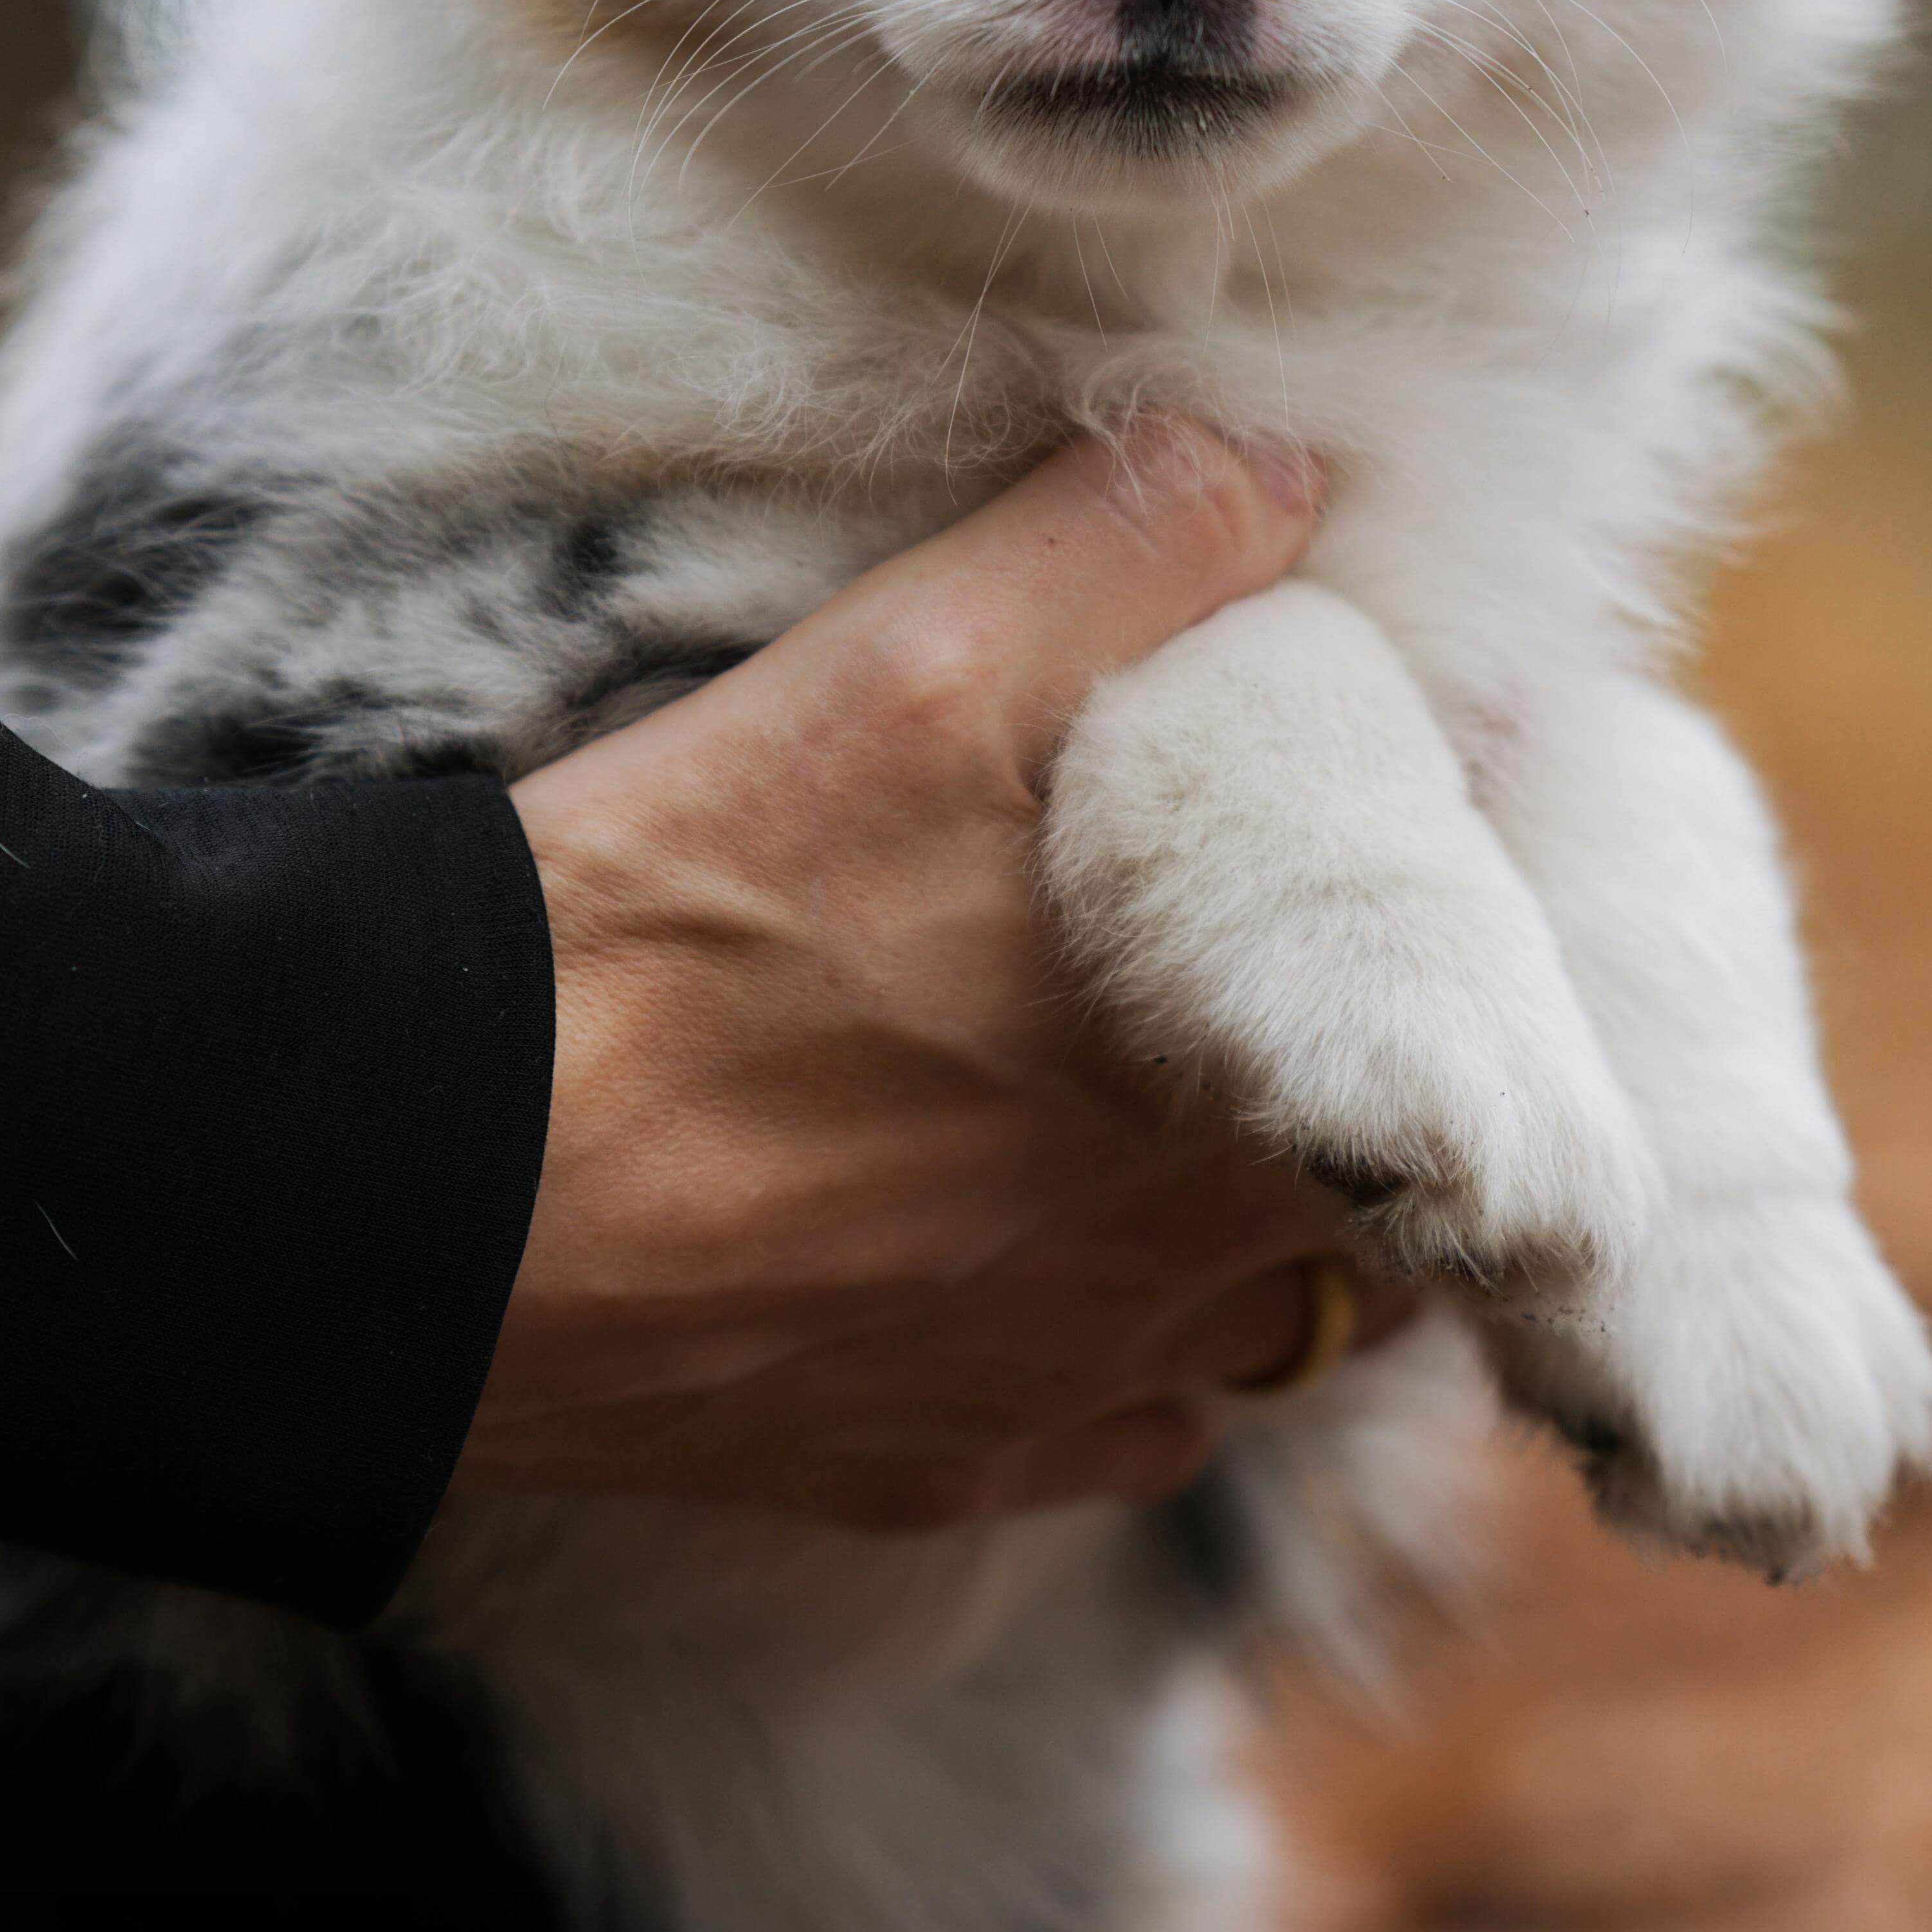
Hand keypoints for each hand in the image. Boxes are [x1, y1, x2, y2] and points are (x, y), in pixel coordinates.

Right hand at [477, 423, 1416, 1531]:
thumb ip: (1135, 545)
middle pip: (1398, 1190)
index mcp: (1247, 1083)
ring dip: (1266, 1225)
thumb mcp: (916, 663)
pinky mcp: (943, 1463)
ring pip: (1273, 1324)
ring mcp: (1071, 1387)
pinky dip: (1120, 1346)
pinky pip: (1123, 1426)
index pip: (1485, 1030)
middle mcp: (1196, 1271)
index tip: (1400, 854)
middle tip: (1299, 972)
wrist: (446, 1185)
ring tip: (1187, 1109)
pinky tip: (1042, 1255)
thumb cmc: (696, 922)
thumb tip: (1288, 468)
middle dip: (1376, 1086)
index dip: (1459, 935)